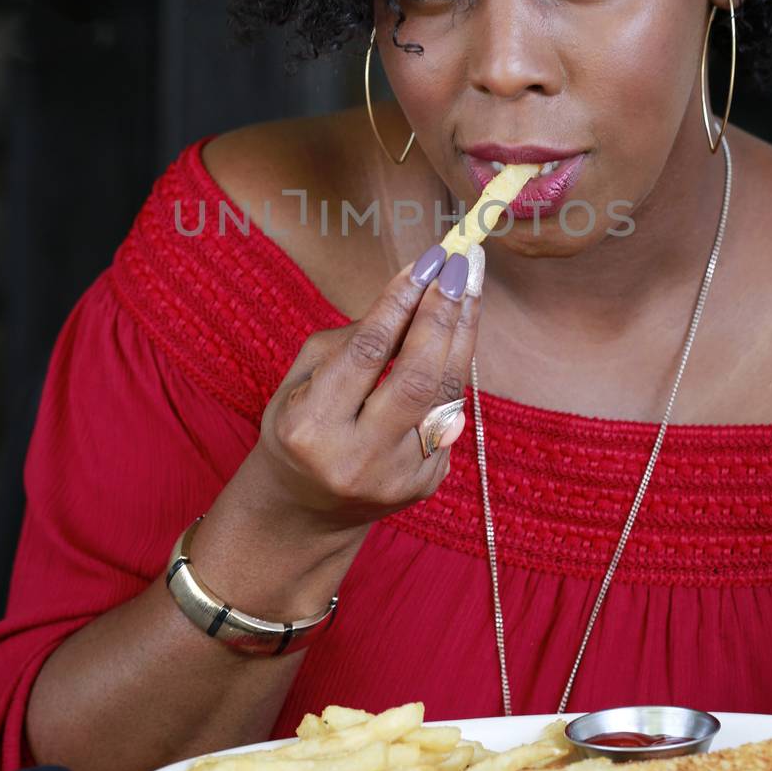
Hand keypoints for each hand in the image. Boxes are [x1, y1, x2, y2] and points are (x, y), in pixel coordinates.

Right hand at [252, 244, 481, 532]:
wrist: (305, 510)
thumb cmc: (300, 426)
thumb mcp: (303, 380)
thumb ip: (353, 340)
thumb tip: (415, 295)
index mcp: (310, 428)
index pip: (368, 353)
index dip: (401, 301)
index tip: (428, 260)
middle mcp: (356, 458)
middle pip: (417, 376)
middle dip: (444, 314)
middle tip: (462, 266)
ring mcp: (396, 478)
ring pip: (445, 395)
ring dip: (463, 336)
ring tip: (471, 289)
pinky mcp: (425, 485)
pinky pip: (448, 416)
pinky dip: (450, 374)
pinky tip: (453, 340)